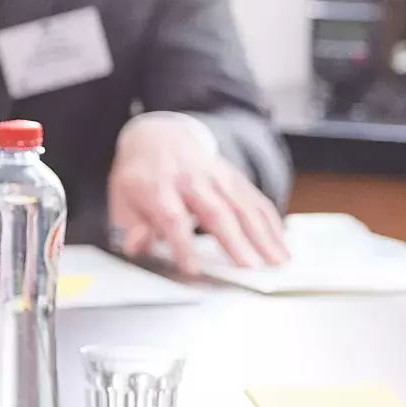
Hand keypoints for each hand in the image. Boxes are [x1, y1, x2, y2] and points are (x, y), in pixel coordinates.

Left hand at [110, 116, 288, 269]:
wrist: (160, 138)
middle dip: (234, 241)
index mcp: (158, 187)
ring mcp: (218, 176)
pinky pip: (257, 200)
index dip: (183, 244)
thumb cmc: (141, 178)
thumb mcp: (123, 200)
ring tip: (278, 261)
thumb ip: (135, 227)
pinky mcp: (236, 177)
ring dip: (263, 235)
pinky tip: (282, 243)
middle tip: (248, 267)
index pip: (173, 218)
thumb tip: (138, 246)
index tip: (192, 268)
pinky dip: (272, 222)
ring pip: (244, 206)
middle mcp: (191, 179)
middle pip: (216, 211)